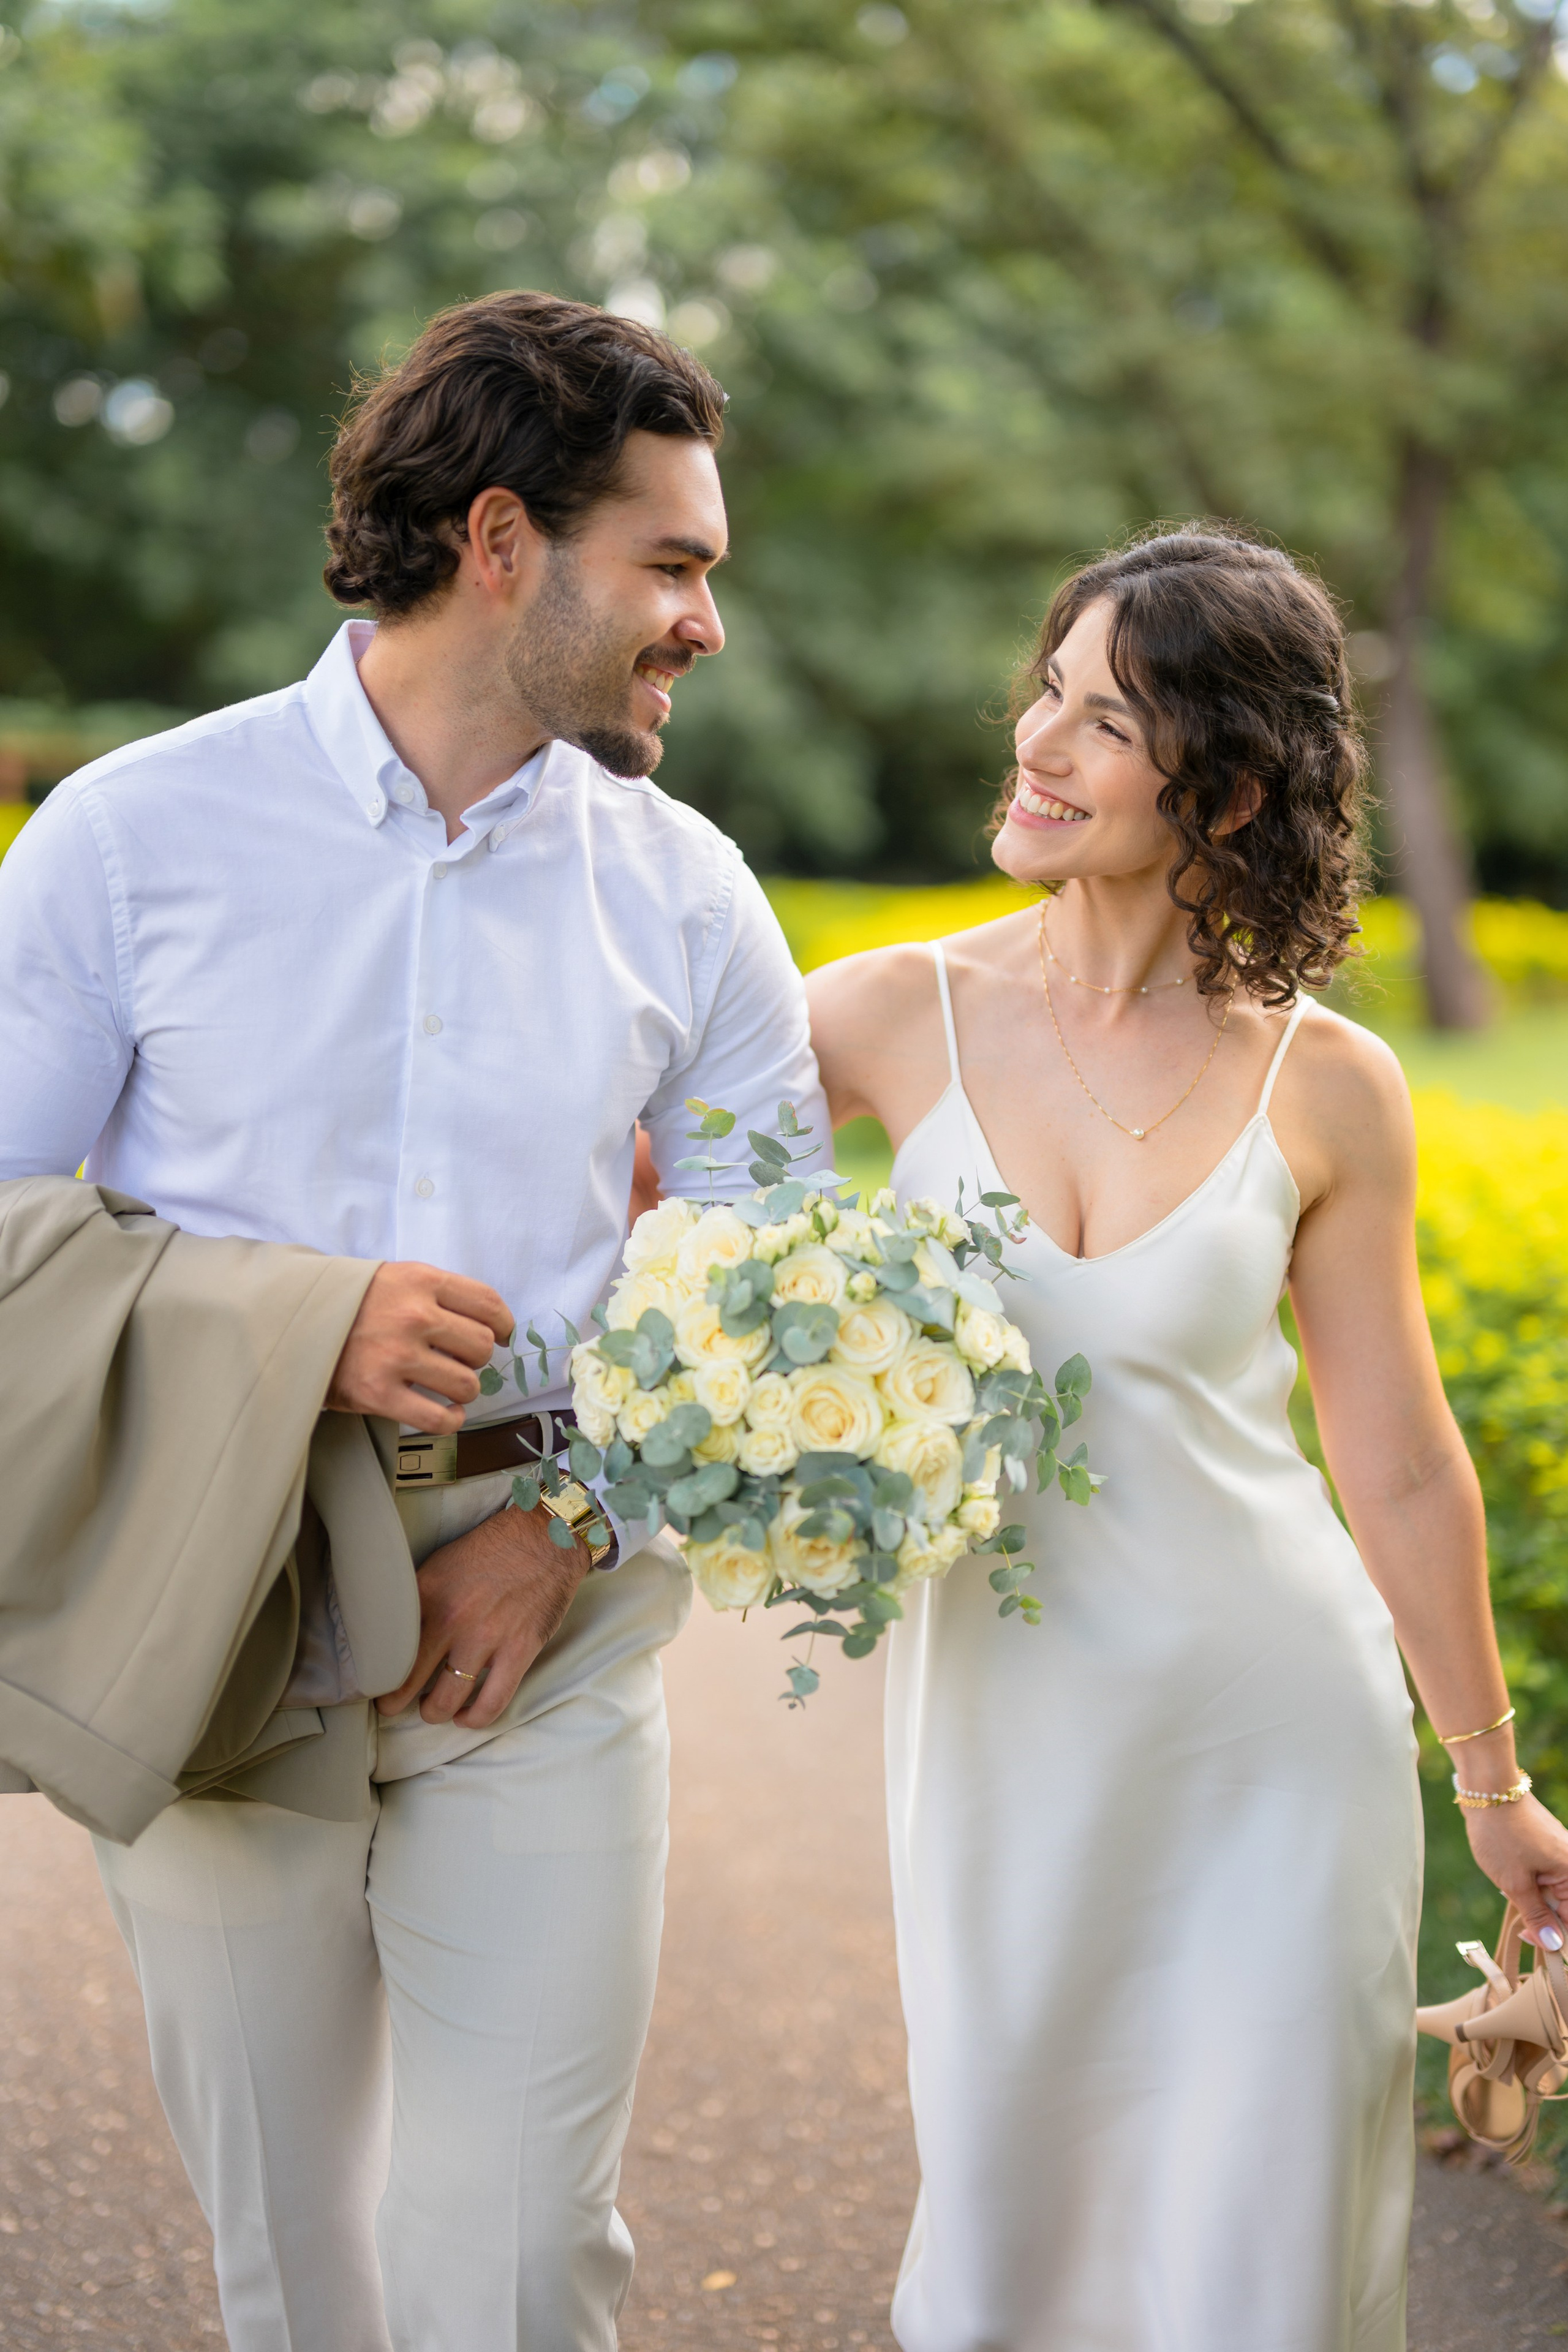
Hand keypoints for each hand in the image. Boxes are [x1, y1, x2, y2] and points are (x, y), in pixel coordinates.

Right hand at [327, 1261, 512, 1434]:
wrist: (291, 1322)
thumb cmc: (352, 1303)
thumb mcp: (395, 1278)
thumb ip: (439, 1293)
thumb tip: (491, 1325)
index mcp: (420, 1280)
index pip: (487, 1303)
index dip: (503, 1324)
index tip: (501, 1335)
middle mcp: (413, 1315)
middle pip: (482, 1345)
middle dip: (477, 1358)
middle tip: (459, 1360)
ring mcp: (396, 1356)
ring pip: (467, 1384)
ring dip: (464, 1390)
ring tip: (447, 1386)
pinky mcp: (379, 1394)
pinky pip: (439, 1419)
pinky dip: (451, 1420)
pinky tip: (445, 1413)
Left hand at [375, 1503, 588, 1727]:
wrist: (546, 1537)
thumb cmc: (493, 1548)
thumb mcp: (441, 1563)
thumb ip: (419, 1598)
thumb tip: (396, 1632)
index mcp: (427, 1593)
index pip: (388, 1645)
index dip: (377, 1671)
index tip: (375, 1680)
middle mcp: (451, 1619)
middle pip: (409, 1682)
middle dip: (395, 1703)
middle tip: (392, 1707)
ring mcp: (486, 1638)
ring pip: (447, 1700)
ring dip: (435, 1712)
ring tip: (434, 1709)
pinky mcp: (519, 1650)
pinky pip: (491, 1702)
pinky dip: (475, 1718)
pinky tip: (467, 1717)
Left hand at [1463, 1793, 1567, 1950]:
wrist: (1487, 1789)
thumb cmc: (1502, 1833)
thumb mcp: (1515, 1882)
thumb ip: (1537, 1915)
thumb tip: (1555, 1944)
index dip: (1553, 1936)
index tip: (1527, 1936)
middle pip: (1564, 1908)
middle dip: (1543, 1918)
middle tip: (1518, 1920)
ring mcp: (1560, 1854)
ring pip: (1553, 1893)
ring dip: (1534, 1901)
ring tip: (1511, 1889)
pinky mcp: (1546, 1848)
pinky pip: (1544, 1877)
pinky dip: (1530, 1885)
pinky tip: (1511, 1879)